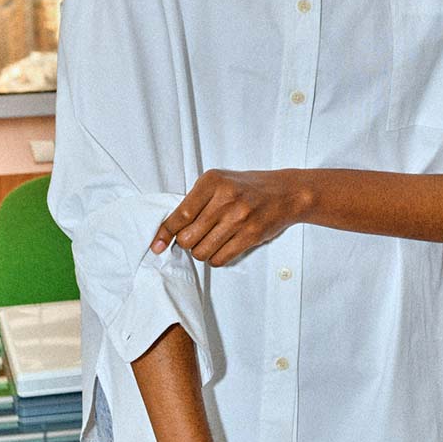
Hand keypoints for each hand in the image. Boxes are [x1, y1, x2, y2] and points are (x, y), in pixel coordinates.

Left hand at [150, 168, 308, 266]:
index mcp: (212, 182)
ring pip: (202, 252)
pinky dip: (215, 258)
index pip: (180, 215)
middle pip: (188, 238)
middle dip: (187, 242)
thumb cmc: (247, 188)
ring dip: (202, 251)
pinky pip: (219, 259)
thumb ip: (196, 201)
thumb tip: (169, 230)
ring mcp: (239, 218)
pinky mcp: (250, 235)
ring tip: (212, 240)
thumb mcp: (219, 182)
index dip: (165, 233)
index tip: (157, 245)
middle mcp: (225, 199)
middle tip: (196, 236)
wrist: (285, 193)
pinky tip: (222, 246)